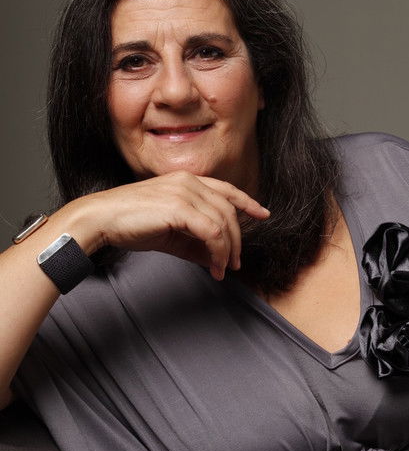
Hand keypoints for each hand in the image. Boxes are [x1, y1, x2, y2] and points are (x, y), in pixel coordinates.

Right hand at [85, 171, 269, 279]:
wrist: (102, 218)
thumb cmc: (131, 223)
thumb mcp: (170, 234)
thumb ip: (194, 243)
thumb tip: (215, 259)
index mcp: (187, 180)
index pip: (226, 189)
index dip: (247, 202)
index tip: (263, 214)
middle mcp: (189, 181)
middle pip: (229, 210)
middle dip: (237, 239)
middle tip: (234, 263)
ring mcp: (185, 192)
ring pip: (224, 222)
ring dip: (228, 250)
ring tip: (223, 270)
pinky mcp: (180, 208)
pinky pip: (212, 232)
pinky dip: (218, 252)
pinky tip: (214, 267)